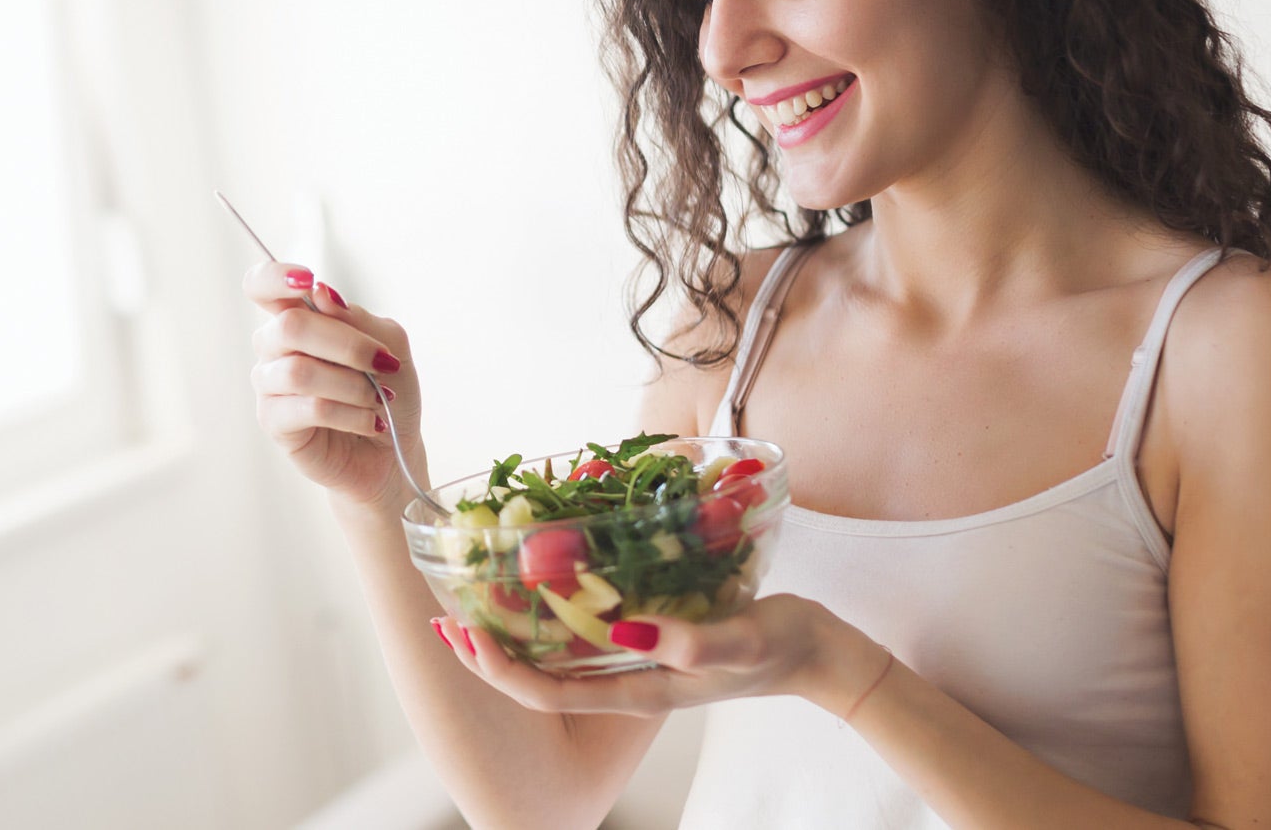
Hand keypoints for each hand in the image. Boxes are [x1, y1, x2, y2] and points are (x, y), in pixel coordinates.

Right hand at [243, 261, 426, 512]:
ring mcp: (269, 385)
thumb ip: (357, 318)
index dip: (275, 276)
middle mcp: (275, 348)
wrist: (392, 450)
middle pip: (290, 326)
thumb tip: (321, 294)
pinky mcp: (275, 422)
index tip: (307, 280)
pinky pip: (310, 408)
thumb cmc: (387, 392)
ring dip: (353, 385)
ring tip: (378, 399)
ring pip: (300, 372)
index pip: (262, 286)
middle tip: (385, 365)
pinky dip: (351, 413)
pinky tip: (370, 422)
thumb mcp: (389, 344)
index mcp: (297, 318)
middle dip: (348, 345)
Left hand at [433, 594, 887, 718]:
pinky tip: (550, 580)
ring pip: (561, 654)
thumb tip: (630, 634)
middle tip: (448, 611)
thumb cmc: (784, 645)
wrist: (821, 654)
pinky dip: (558, 611)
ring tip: (477, 595)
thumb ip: (692, 642)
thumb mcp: (743, 639)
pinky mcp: (654, 640)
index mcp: (640, 689)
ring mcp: (641, 662)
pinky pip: (591, 634)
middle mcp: (630, 678)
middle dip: (491, 648)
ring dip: (517, 629)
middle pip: (540, 675)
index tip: (463, 633)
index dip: (498, 667)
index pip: (547, 690)